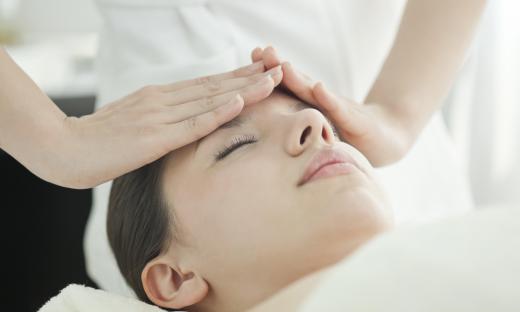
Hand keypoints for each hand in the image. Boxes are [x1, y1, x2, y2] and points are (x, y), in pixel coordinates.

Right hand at [56, 62, 281, 187]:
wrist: (62, 148)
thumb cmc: (97, 140)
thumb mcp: (134, 123)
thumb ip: (159, 120)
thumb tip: (182, 123)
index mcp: (160, 98)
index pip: (206, 85)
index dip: (238, 78)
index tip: (263, 72)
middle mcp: (163, 101)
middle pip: (215, 86)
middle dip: (251, 77)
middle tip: (280, 67)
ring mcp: (159, 117)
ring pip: (210, 100)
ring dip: (245, 89)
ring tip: (274, 80)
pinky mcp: (153, 138)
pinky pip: (191, 125)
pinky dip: (217, 113)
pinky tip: (239, 102)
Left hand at [251, 47, 410, 166]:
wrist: (388, 138)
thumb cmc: (348, 136)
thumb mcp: (319, 135)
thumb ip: (298, 129)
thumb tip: (263, 141)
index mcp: (309, 106)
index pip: (285, 89)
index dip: (267, 75)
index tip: (250, 59)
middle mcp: (321, 103)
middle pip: (296, 83)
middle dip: (277, 67)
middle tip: (261, 52)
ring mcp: (338, 110)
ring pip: (314, 92)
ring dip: (299, 78)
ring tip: (283, 65)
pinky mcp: (355, 121)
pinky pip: (339, 109)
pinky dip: (328, 98)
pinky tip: (318, 88)